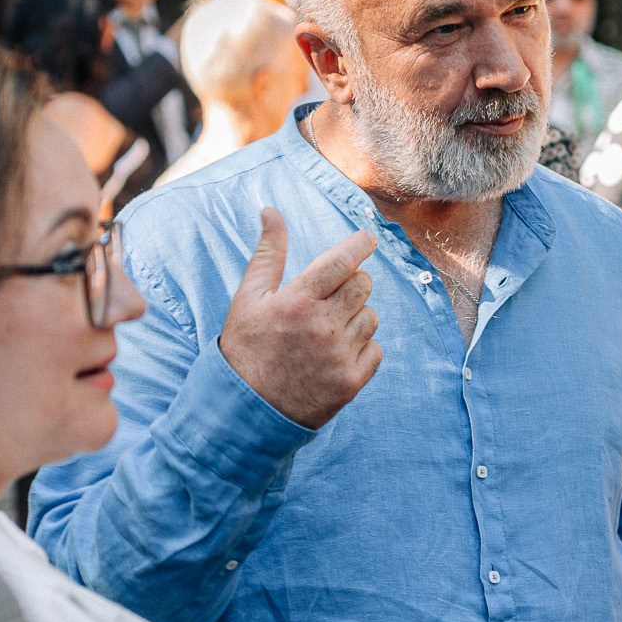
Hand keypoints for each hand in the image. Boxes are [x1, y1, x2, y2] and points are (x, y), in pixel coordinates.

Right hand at [219, 209, 381, 427]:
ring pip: (371, 317)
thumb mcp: (248, 298)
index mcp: (297, 301)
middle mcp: (322, 326)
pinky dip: (361, 348)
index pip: (342, 261)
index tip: (368, 238)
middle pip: (363, 285)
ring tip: (327, 331)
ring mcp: (339, 356)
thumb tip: (271, 211)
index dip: (360, 244)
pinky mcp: (351, 382)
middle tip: (332, 295)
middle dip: (353, 283)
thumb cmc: (246, 348)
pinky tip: (334, 354)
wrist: (245, 410)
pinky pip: (375, 349)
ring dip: (356, 318)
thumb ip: (268, 253)